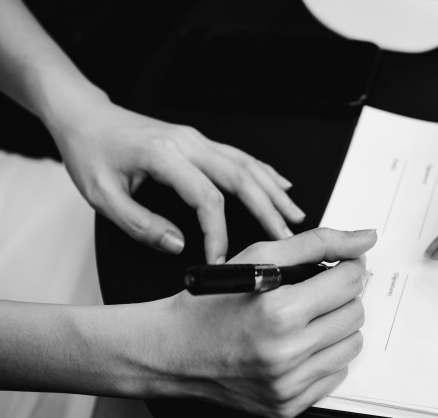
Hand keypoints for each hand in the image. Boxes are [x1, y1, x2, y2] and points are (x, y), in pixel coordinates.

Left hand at [50, 100, 304, 263]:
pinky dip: (264, 172)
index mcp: (164, 155)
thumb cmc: (91, 152)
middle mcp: (188, 143)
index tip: (220, 258)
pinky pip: (240, 156)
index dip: (218, 233)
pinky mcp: (199, 141)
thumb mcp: (102, 196)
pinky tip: (280, 185)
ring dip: (273, 192)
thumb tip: (177, 244)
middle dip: (268, 211)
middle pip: (241, 178)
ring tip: (294, 216)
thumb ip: (140, 224)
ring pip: (247, 165)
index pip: (207, 198)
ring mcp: (197, 139)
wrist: (86, 116)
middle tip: (285, 238)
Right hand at [159, 228, 375, 416]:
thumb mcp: (260, 257)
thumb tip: (365, 238)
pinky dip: (325, 356)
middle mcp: (286, 353)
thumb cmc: (213, 302)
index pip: (349, 282)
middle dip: (344, 295)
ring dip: (339, 325)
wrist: (174, 351)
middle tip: (319, 291)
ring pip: (352, 345)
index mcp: (280, 312)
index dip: (349, 266)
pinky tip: (300, 344)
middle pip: (355, 313)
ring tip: (310, 317)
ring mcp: (288, 384)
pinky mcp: (288, 405)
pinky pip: (335, 375)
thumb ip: (317, 243)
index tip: (341, 265)